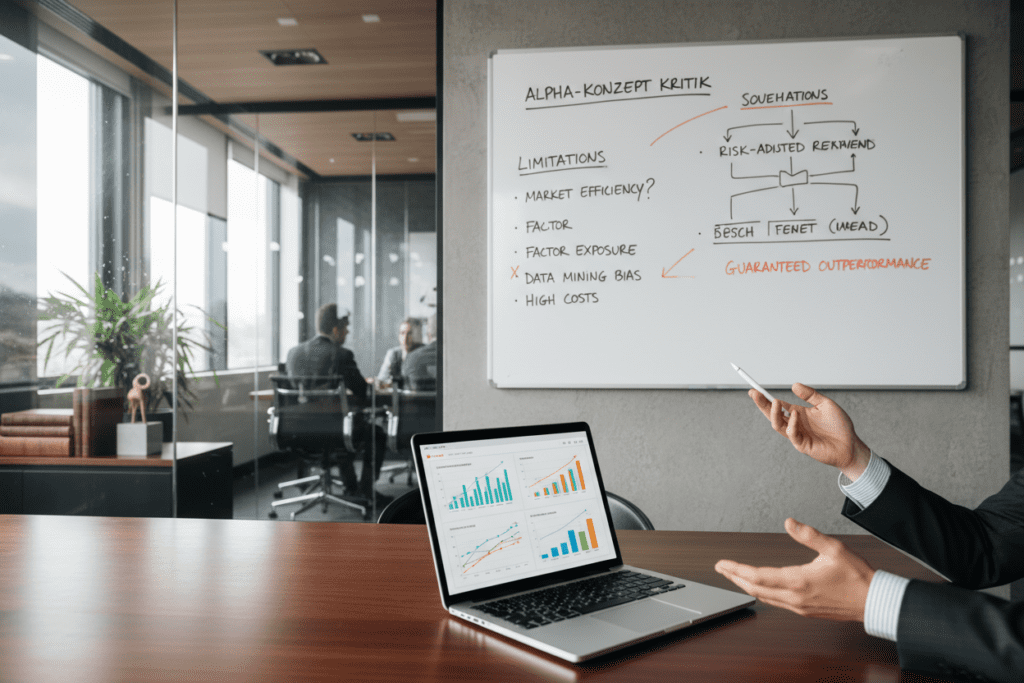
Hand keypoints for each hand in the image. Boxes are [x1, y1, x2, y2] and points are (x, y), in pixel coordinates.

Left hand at [715, 518, 874, 621]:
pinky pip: (776, 603)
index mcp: (798, 581)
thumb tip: (789, 521)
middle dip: (735, 578)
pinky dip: (762, 593)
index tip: (722, 564)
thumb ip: (809, 535)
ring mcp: (799, 607)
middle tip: (720, 568)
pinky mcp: (805, 611)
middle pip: (755, 588)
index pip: (758, 576)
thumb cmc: (856, 575)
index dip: (737, 570)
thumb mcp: (834, 548)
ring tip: (734, 575)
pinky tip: (759, 587)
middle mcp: (795, 597)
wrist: (873, 601)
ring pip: (764, 597)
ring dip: (746, 585)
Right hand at [749, 383, 870, 479]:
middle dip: (761, 404)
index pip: (777, 405)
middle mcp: (794, 424)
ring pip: (777, 425)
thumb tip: (794, 385)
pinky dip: (791, 424)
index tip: (755, 389)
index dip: (765, 398)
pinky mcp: (802, 445)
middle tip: (753, 393)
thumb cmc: (839, 426)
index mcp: (797, 413)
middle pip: (772, 414)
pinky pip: (792, 434)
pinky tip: (794, 415)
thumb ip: (810, 395)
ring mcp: (797, 435)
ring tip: (775, 402)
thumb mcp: (826, 404)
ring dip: (774, 413)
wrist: (850, 445)